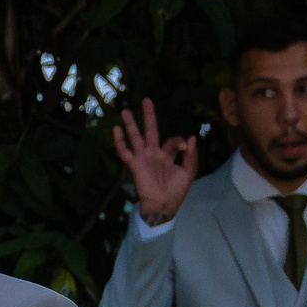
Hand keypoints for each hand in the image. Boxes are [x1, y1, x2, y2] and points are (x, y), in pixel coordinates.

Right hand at [110, 97, 198, 224]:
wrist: (163, 205)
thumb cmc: (176, 192)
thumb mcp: (188, 173)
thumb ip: (190, 156)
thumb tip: (191, 138)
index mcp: (167, 155)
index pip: (172, 140)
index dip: (179, 141)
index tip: (184, 147)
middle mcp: (153, 154)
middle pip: (150, 130)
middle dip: (148, 116)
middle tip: (146, 100)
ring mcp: (143, 158)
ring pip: (135, 137)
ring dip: (131, 124)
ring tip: (126, 110)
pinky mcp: (134, 165)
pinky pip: (124, 152)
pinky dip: (119, 142)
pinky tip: (116, 130)